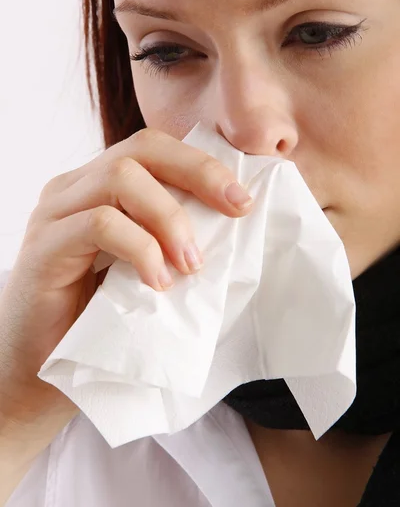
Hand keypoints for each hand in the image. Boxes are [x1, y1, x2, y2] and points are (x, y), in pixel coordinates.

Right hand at [0, 128, 252, 434]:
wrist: (37, 371)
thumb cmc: (97, 320)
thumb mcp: (143, 268)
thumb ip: (170, 240)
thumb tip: (230, 225)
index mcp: (97, 188)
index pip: (153, 149)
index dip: (201, 165)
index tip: (241, 199)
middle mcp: (73, 189)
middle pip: (140, 150)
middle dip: (198, 174)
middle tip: (235, 211)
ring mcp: (54, 213)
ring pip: (120, 178)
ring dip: (169, 218)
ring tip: (190, 264)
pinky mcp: (44, 246)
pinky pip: (100, 224)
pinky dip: (140, 249)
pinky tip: (156, 282)